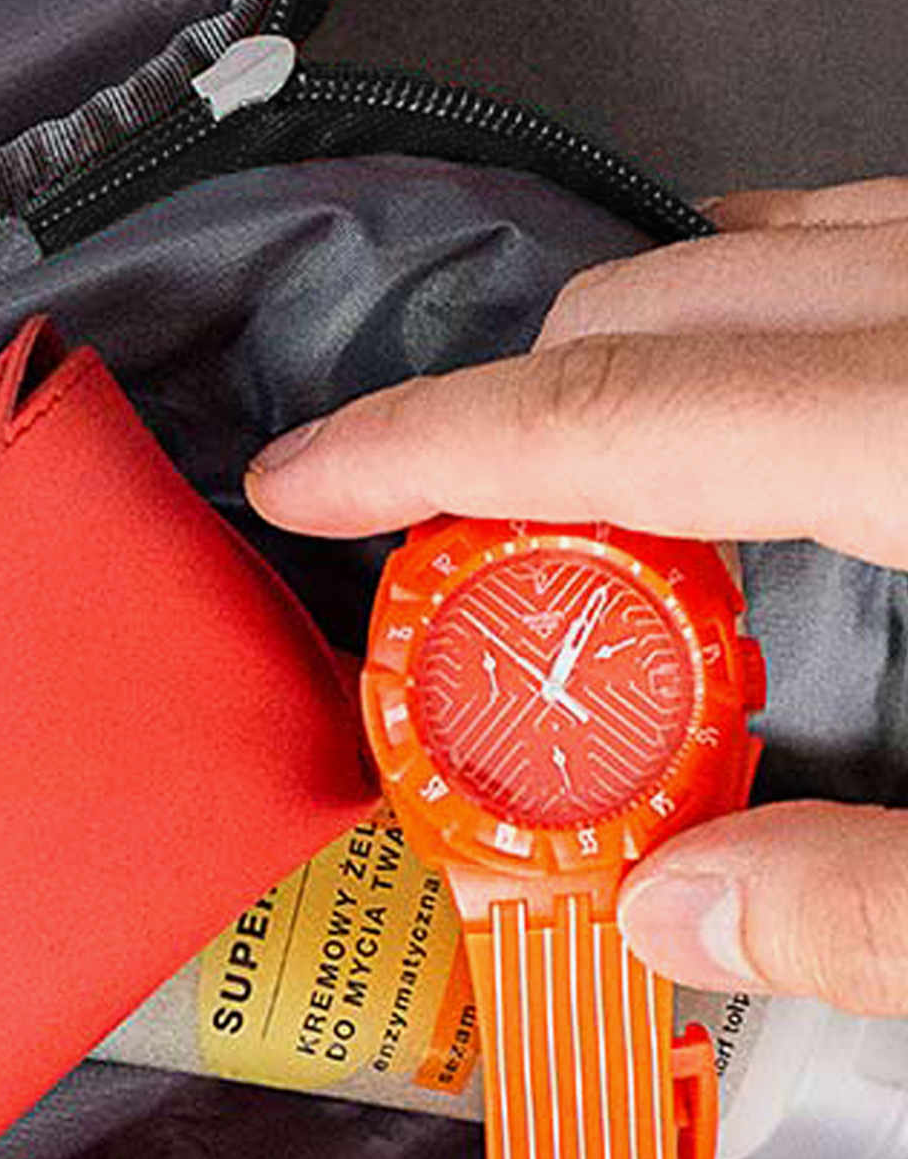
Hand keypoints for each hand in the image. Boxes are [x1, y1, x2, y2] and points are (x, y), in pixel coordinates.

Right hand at [247, 176, 907, 1016]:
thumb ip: (872, 907)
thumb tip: (686, 914)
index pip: (614, 412)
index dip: (424, 446)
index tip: (307, 478)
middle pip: (660, 312)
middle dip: (510, 418)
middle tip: (447, 567)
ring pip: (770, 244)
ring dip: (644, 357)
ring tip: (588, 498)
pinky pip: (869, 245)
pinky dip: (770, 310)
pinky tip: (763, 413)